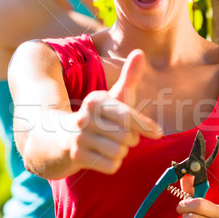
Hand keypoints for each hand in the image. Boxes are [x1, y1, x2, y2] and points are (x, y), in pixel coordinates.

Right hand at [67, 49, 161, 173]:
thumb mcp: (113, 97)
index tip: (157, 132)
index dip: (145, 126)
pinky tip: (101, 156)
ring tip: (110, 145)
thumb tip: (140, 52)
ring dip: (120, 152)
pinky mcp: (77, 156)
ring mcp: (79, 137)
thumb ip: (129, 77)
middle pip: (127, 137)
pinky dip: (111, 164)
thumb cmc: (98, 117)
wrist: (61, 138)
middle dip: (130, 140)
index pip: (127, 116)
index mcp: (96, 100)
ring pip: (120, 152)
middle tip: (121, 137)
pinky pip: (111, 166)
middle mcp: (85, 117)